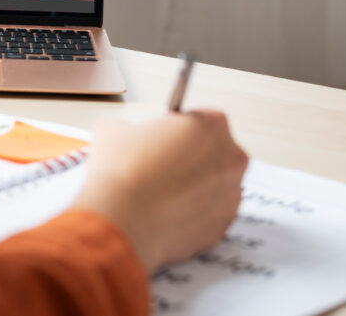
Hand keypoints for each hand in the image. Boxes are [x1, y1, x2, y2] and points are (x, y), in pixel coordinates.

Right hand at [70, 111, 247, 272]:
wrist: (122, 221)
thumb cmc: (122, 173)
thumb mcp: (113, 129)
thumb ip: (131, 127)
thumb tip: (128, 136)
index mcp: (211, 125)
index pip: (201, 118)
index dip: (177, 129)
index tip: (163, 139)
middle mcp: (232, 158)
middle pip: (214, 151)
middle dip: (190, 157)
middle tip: (159, 165)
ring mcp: (231, 195)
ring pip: (213, 184)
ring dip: (192, 185)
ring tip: (158, 192)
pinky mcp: (224, 226)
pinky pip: (209, 213)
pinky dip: (191, 212)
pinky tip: (164, 212)